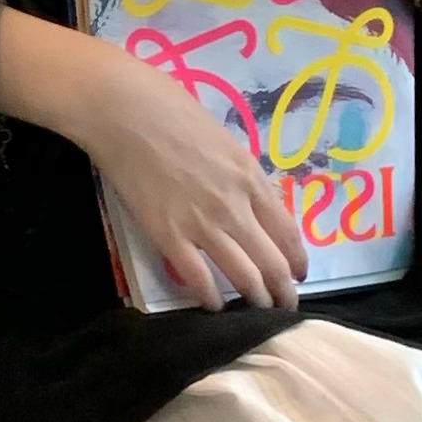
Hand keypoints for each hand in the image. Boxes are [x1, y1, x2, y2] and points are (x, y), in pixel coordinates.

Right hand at [83, 42, 310, 308]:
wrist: (124, 110)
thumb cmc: (171, 109)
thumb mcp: (224, 138)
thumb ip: (240, 173)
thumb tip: (250, 198)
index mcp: (251, 177)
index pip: (287, 232)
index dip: (296, 260)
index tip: (298, 274)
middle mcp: (235, 206)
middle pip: (272, 262)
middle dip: (283, 291)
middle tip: (285, 306)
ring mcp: (202, 224)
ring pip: (243, 276)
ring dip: (255, 300)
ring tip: (258, 311)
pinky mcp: (167, 236)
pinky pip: (197, 279)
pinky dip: (211, 299)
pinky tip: (214, 307)